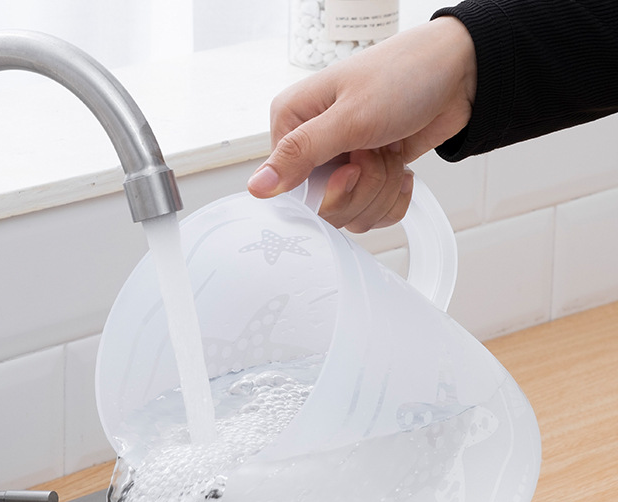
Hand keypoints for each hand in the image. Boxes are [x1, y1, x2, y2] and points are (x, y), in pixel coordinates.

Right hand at [247, 17, 476, 231]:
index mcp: (292, 124)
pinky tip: (401, 167)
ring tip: (391, 150)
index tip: (352, 169)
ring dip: (382, 187)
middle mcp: (312, 147)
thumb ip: (300, 154)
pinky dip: (394, 196)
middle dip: (362, 187)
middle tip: (376, 150)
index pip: (290, 189)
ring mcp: (341, 164)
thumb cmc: (405, 75)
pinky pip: (372, 213)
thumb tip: (256, 186)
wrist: (461, 73)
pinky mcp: (366, 178)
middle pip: (323, 208)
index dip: (327, 191)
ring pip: (351, 214)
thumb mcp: (350, 116)